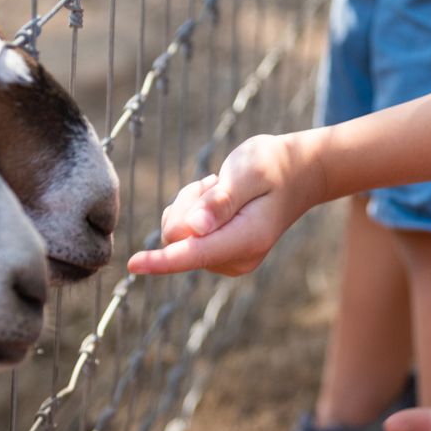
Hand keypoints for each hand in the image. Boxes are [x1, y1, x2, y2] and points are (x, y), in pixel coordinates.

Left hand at [126, 133, 319, 275]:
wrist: (297, 174)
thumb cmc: (272, 166)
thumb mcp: (249, 172)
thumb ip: (221, 201)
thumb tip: (193, 229)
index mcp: (248, 239)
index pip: (196, 253)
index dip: (162, 259)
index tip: (134, 264)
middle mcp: (237, 258)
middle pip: (179, 238)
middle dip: (186, 205)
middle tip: (215, 182)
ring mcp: (229, 260)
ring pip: (178, 235)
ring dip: (190, 206)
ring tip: (221, 188)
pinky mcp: (220, 256)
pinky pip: (183, 235)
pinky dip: (192, 212)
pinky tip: (217, 199)